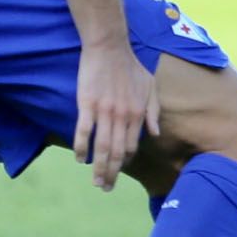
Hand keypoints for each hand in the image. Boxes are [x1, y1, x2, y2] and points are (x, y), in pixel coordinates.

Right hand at [74, 42, 160, 191]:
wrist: (110, 48)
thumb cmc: (131, 66)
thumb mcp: (151, 87)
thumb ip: (154, 112)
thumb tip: (155, 134)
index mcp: (138, 114)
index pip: (131, 146)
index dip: (124, 161)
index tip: (118, 171)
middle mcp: (123, 116)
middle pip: (116, 153)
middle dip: (112, 174)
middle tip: (106, 188)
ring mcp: (105, 111)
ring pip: (102, 147)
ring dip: (98, 168)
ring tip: (96, 182)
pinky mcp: (88, 105)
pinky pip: (84, 131)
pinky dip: (82, 148)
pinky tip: (80, 159)